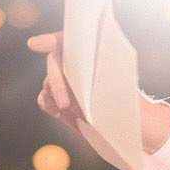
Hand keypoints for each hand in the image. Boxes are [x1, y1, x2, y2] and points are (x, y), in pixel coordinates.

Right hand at [27, 33, 169, 155]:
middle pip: (54, 63)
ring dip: (52, 95)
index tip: (34, 45)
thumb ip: (103, 84)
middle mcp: (79, 66)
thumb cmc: (133, 105)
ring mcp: (68, 84)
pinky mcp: (62, 102)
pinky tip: (61, 114)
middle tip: (66, 103)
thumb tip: (85, 81)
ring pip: (48, 83)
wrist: (134, 128)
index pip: (69, 40)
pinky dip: (49, 105)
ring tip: (66, 111)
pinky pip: (45, 99)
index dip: (50, 41)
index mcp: (94, 54)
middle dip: (55, 81)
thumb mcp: (124, 92)